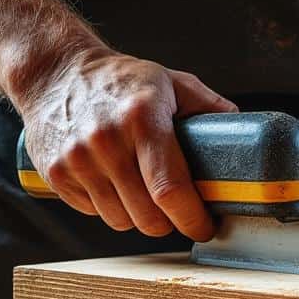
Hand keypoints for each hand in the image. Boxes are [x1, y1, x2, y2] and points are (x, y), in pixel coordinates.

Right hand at [19, 48, 236, 240]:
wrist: (54, 71)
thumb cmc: (119, 79)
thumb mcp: (169, 81)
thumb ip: (208, 107)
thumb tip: (244, 131)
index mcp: (142, 118)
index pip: (171, 190)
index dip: (193, 219)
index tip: (205, 227)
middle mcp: (107, 140)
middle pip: (147, 216)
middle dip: (170, 223)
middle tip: (177, 211)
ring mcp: (77, 160)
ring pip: (120, 221)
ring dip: (138, 217)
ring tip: (143, 193)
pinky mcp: (55, 174)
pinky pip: (93, 212)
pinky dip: (108, 207)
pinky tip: (113, 183)